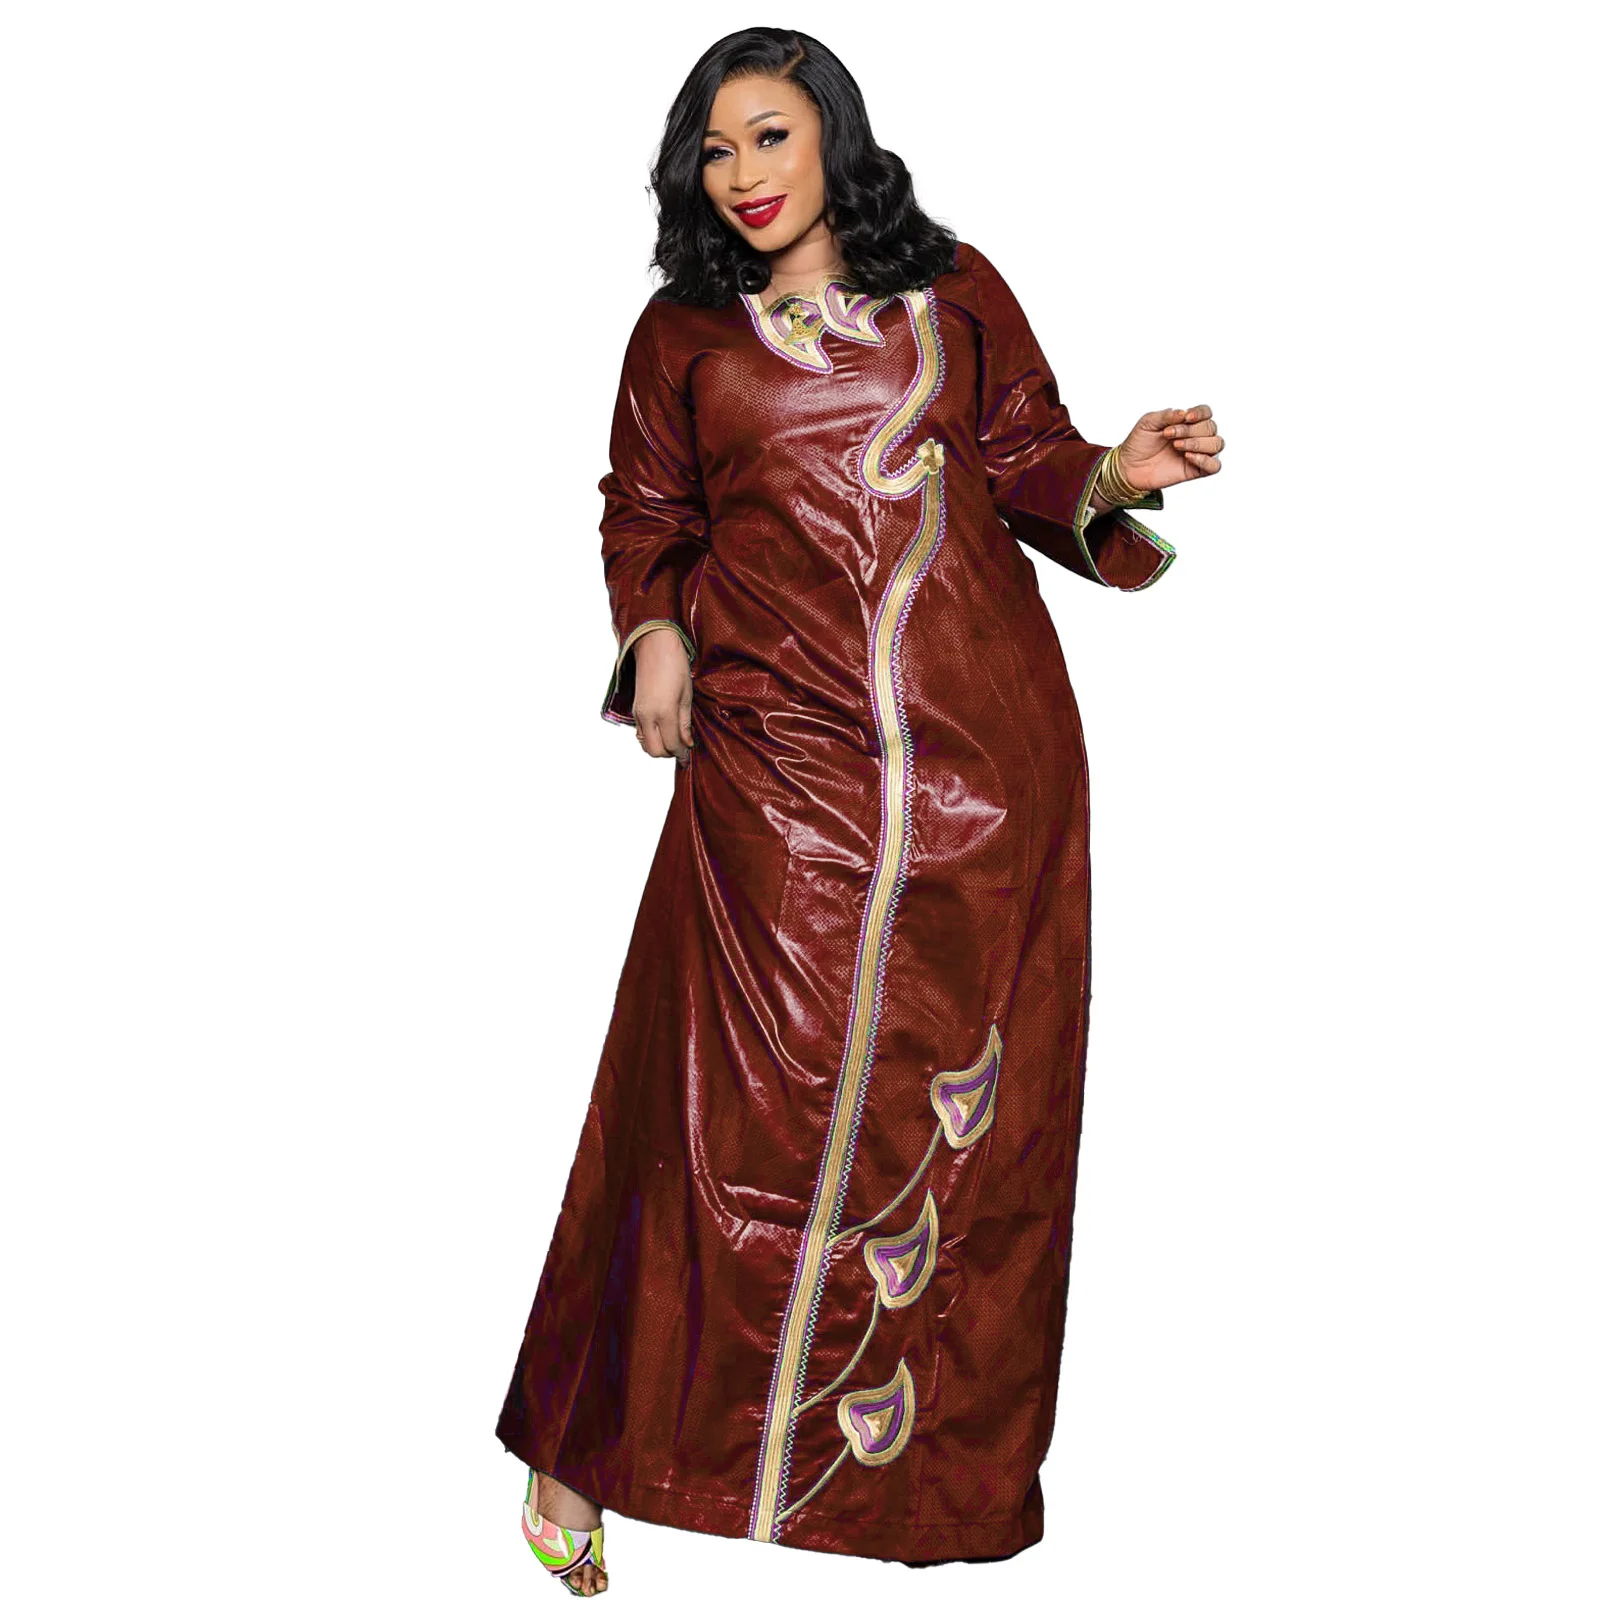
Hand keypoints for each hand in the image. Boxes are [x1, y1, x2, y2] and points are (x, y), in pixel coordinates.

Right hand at [631, 628, 694, 765]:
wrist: (654, 645)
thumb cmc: (675, 666)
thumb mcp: (686, 696)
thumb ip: (684, 723)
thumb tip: (687, 743)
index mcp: (664, 713)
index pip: (672, 745)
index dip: (682, 754)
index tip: (689, 756)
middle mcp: (647, 716)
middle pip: (655, 751)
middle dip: (669, 754)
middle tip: (682, 749)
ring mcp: (638, 714)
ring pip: (645, 744)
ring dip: (659, 747)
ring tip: (674, 740)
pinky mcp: (635, 709)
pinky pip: (641, 733)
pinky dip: (652, 738)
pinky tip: (663, 731)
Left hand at [1115, 405, 1224, 493]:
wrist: (1128, 466)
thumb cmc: (1138, 443)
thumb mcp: (1148, 422)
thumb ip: (1167, 415)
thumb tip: (1184, 412)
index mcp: (1186, 422)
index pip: (1206, 412)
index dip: (1200, 413)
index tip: (1186, 417)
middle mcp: (1195, 436)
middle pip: (1211, 427)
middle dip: (1191, 430)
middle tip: (1169, 435)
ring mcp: (1197, 454)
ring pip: (1217, 444)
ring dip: (1198, 443)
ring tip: (1177, 446)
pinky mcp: (1195, 471)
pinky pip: (1215, 466)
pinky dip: (1206, 460)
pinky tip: (1188, 457)